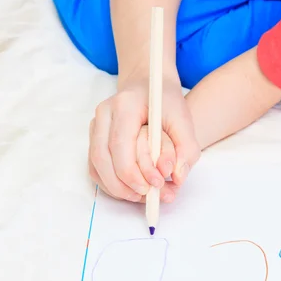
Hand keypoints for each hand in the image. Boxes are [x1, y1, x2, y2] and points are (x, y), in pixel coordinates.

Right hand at [88, 76, 200, 202]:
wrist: (149, 84)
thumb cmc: (166, 102)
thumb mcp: (185, 119)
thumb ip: (186, 148)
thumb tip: (177, 178)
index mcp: (124, 105)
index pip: (119, 145)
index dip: (134, 172)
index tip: (155, 186)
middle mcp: (104, 114)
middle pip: (103, 158)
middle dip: (124, 185)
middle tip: (148, 197)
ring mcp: (95, 125)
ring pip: (96, 165)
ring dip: (117, 188)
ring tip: (142, 196)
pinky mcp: (94, 138)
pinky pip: (95, 168)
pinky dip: (111, 184)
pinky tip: (130, 190)